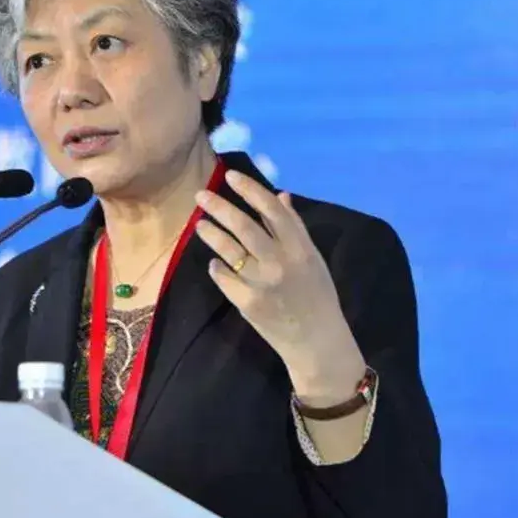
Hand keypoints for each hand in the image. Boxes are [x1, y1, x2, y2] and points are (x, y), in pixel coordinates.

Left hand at [194, 170, 364, 399]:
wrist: (316, 340)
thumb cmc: (317, 295)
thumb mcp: (312, 258)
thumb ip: (294, 227)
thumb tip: (280, 195)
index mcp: (300, 247)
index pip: (271, 209)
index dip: (249, 190)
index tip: (230, 176)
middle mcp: (280, 261)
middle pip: (243, 226)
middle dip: (219, 206)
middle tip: (200, 194)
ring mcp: (261, 282)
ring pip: (227, 249)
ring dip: (211, 233)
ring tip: (200, 224)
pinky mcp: (247, 301)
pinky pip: (223, 276)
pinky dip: (217, 267)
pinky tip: (215, 263)